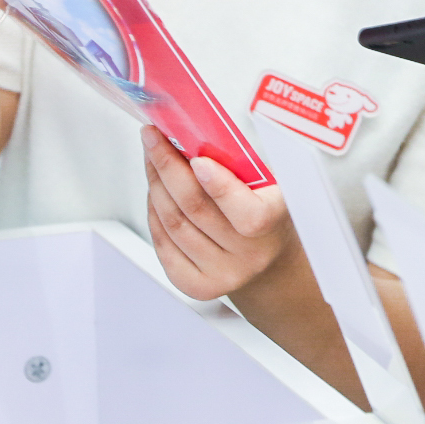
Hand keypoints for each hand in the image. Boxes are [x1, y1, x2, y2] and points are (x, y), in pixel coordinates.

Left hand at [142, 125, 293, 299]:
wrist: (266, 255)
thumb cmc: (264, 206)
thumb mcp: (267, 182)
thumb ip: (237, 166)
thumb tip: (192, 138)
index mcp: (273, 223)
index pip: (247, 212)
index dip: (219, 186)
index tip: (197, 159)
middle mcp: (248, 255)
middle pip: (195, 209)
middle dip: (167, 167)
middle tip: (153, 139)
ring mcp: (222, 274)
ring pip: (173, 224)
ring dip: (156, 185)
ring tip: (152, 158)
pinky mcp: (196, 285)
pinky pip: (164, 245)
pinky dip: (154, 213)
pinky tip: (156, 192)